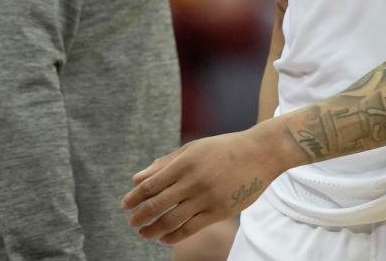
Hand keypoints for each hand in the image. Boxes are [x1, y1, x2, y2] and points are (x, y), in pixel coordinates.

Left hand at [122, 122, 296, 244]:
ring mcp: (207, 197)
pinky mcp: (220, 211)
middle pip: (157, 204)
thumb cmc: (224, 149)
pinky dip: (174, 236)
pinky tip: (164, 238)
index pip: (151, 185)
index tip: (125, 205)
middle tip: (131, 222)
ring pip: (172, 220)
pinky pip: (191, 228)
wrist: (260, 153)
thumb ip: (165, 163)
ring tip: (144, 233)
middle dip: (140, 216)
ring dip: (154, 229)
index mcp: (185, 162)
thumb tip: (137, 179)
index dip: (135, 197)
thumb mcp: (194, 148)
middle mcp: (193, 180)